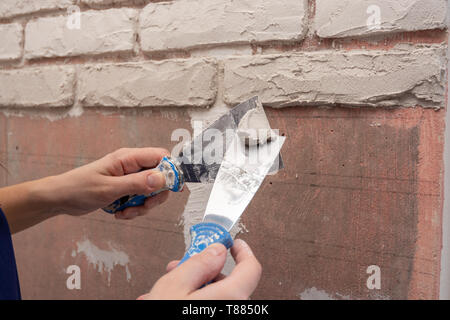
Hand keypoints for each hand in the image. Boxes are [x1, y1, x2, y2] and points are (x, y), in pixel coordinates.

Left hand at [0, 147, 170, 232]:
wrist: (60, 199)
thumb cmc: (79, 188)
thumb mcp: (109, 188)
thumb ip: (137, 183)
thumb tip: (163, 178)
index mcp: (128, 158)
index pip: (161, 156)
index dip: (171, 171)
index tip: (171, 189)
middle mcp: (131, 166)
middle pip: (160, 177)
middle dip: (155, 196)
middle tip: (144, 206)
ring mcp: (129, 178)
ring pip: (151, 192)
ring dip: (143, 206)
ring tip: (126, 212)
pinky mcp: (125, 190)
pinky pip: (140, 200)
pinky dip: (134, 210)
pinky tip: (120, 213)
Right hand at [138, 239, 261, 299]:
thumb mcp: (175, 286)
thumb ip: (199, 264)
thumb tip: (216, 251)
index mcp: (231, 298)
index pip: (251, 269)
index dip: (243, 252)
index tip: (234, 244)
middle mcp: (235, 312)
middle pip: (229, 283)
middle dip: (204, 272)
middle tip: (182, 266)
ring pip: (216, 298)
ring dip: (194, 288)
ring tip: (166, 290)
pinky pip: (210, 309)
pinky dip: (194, 303)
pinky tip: (171, 302)